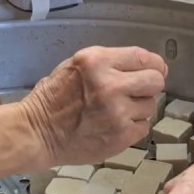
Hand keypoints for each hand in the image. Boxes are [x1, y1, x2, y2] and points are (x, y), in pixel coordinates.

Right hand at [19, 46, 166, 165]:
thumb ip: (109, 63)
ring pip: (151, 105)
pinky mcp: (121, 136)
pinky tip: (115, 126)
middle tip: (137, 92)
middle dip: (150, 85)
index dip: (155, 64)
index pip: (144, 57)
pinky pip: (143, 127)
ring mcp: (118, 112)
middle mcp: (111, 84)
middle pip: (156, 80)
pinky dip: (133, 127)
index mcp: (97, 61)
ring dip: (139, 108)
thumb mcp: (76, 66)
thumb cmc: (54, 97)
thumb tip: (147, 66)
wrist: (36, 133)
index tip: (156, 70)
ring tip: (117, 111)